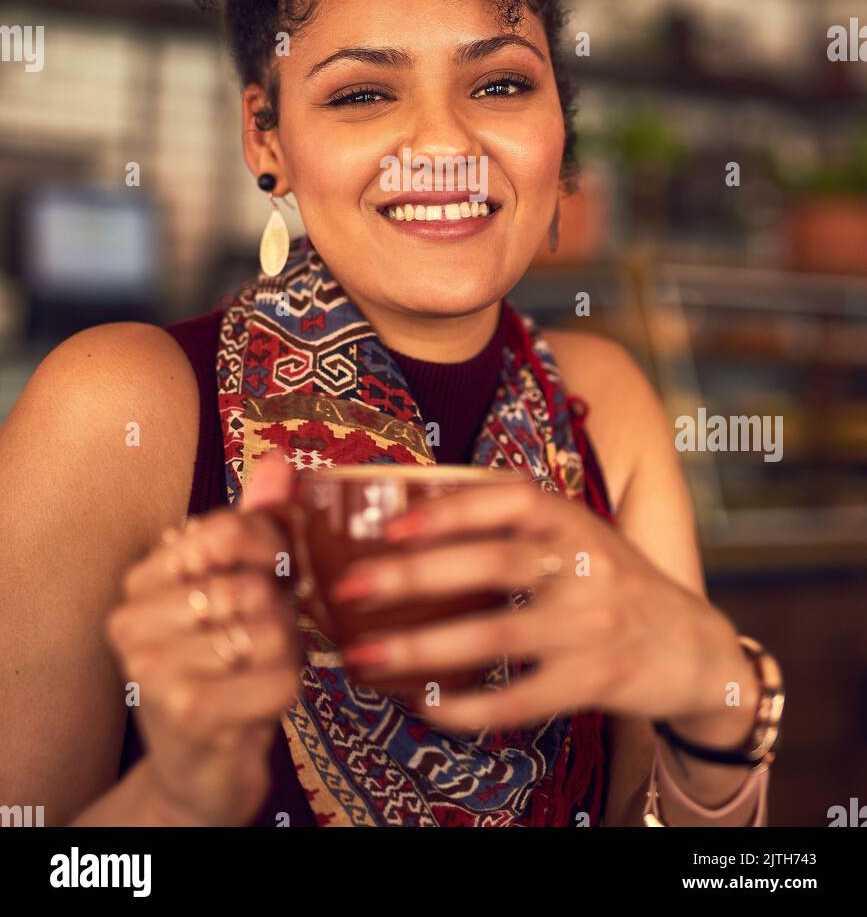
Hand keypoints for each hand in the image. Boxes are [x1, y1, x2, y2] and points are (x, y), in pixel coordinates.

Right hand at [105, 454, 300, 826]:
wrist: (200, 765)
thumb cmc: (223, 664)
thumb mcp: (238, 585)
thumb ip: (256, 524)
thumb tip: (280, 461)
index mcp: (141, 580)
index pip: (224, 530)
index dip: (270, 547)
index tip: (273, 569)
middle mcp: (132, 621)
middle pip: (252, 585)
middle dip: (282, 611)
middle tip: (267, 633)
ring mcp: (154, 671)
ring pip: (271, 633)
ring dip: (287, 653)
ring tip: (260, 667)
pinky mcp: (189, 715)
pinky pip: (281, 680)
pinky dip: (288, 690)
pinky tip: (259, 702)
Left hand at [332, 479, 745, 735]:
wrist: (695, 649)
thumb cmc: (614, 582)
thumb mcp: (579, 534)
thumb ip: (516, 521)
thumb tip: (413, 508)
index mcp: (572, 520)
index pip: (509, 499)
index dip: (450, 508)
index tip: (390, 524)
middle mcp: (585, 565)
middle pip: (493, 564)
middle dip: (415, 576)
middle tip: (351, 587)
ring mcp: (591, 626)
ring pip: (496, 636)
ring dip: (422, 648)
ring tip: (363, 656)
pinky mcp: (594, 681)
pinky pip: (520, 701)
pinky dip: (467, 707)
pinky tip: (423, 706)